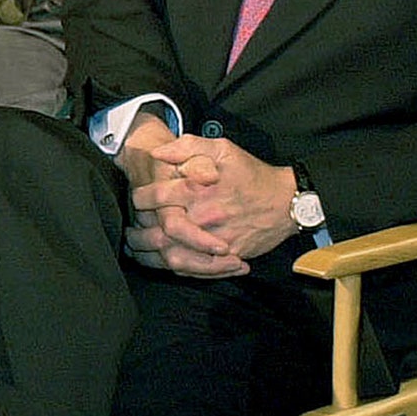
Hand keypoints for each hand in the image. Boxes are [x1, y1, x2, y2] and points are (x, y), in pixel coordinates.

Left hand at [114, 116, 246, 277]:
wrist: (288, 202)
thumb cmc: (252, 174)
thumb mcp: (223, 150)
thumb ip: (188, 147)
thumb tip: (158, 153)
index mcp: (199, 189)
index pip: (156, 196)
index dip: (139, 198)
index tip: (134, 199)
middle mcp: (204, 217)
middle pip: (158, 231)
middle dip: (137, 233)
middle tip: (128, 231)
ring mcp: (215, 240)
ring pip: (172, 255)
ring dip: (150, 255)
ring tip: (138, 250)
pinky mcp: (226, 257)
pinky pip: (195, 268)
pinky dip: (175, 267)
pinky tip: (163, 262)